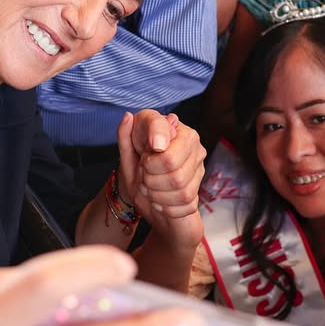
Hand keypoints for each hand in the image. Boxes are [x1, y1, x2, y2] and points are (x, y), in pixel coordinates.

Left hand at [117, 110, 206, 250]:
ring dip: (157, 196)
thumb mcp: (127, 156)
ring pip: (181, 190)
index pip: (167, 153)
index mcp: (178, 131)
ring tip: (150, 190)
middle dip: (151, 180)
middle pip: (174, 172)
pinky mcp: (199, 192)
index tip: (143, 162)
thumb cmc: (140, 174)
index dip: (149, 163)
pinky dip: (166, 208)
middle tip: (144, 179)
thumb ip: (125, 136)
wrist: (148, 202)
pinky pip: (185, 206)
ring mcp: (199, 170)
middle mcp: (195, 147)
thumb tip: (128, 117)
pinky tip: (160, 202)